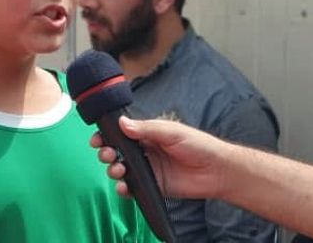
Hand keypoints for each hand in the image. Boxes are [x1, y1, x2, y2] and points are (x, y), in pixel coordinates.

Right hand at [91, 116, 228, 200]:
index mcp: (149, 134)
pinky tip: (123, 187)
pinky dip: (123, 189)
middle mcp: (145, 151)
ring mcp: (148, 169)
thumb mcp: (171, 132)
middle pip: (117, 152)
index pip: (122, 133)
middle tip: (106, 154)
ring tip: (117, 169)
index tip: (96, 138)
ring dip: (113, 170)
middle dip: (106, 152)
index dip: (107, 135)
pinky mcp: (152, 186)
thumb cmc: (198, 144)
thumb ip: (146, 129)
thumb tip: (121, 123)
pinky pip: (132, 188)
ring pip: (121, 170)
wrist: (216, 170)